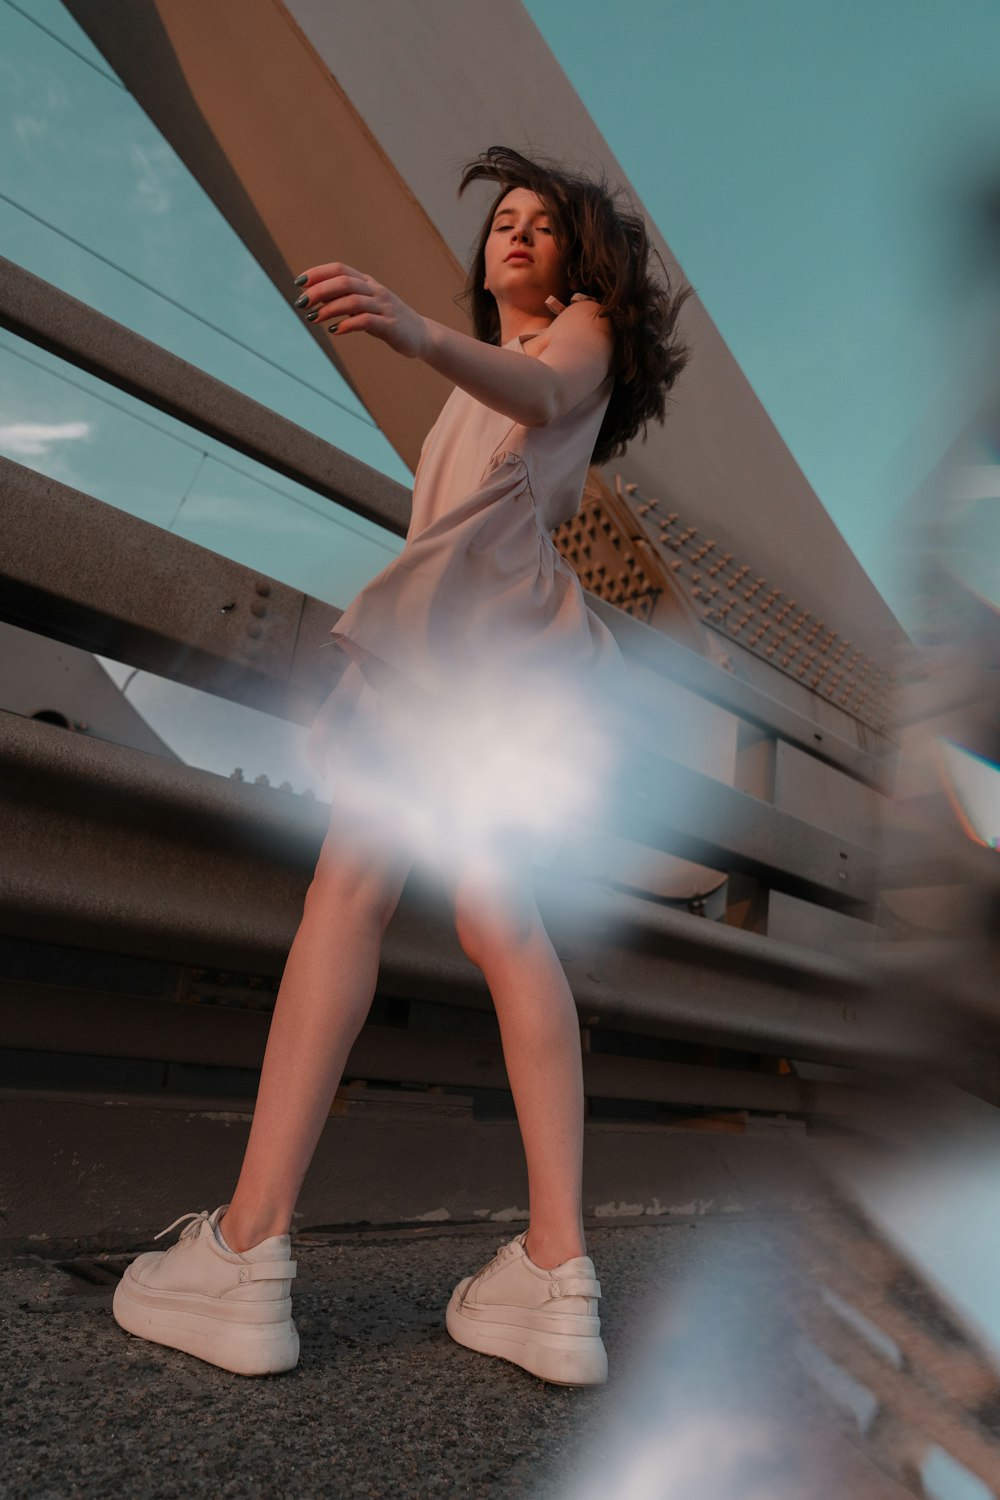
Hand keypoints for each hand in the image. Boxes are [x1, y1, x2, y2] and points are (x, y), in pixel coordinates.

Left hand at [292, 262, 427, 358]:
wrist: (421, 335)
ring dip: (330, 308)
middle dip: (320, 290)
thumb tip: (313, 299)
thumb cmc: (387, 321)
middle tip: (302, 302)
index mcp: (368, 283)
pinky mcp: (390, 325)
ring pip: (354, 300)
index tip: (299, 282)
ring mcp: (384, 307)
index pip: (340, 270)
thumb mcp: (364, 308)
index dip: (318, 273)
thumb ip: (342, 301)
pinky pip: (366, 321)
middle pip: (344, 282)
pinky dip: (348, 324)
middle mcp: (376, 290)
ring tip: (313, 318)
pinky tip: (335, 330)